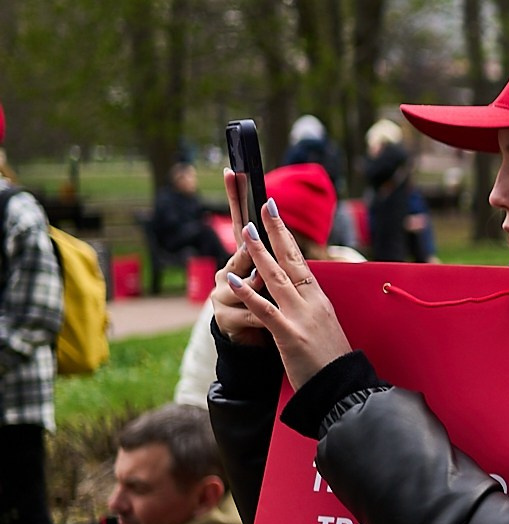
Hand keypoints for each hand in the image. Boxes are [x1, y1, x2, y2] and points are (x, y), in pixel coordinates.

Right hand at [210, 172, 271, 345]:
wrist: (255, 350)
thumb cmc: (270, 313)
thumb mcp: (274, 285)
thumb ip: (273, 262)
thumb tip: (272, 237)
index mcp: (240, 263)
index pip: (238, 226)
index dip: (236, 200)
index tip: (235, 173)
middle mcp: (225, 275)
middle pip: (240, 253)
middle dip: (250, 247)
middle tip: (252, 230)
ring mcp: (220, 297)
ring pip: (247, 285)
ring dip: (260, 292)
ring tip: (263, 297)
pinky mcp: (224, 320)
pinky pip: (249, 313)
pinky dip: (262, 319)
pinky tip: (264, 325)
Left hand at [220, 199, 353, 389]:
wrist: (343, 386)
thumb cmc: (331, 359)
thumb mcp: (324, 325)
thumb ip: (309, 307)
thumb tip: (298, 291)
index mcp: (319, 300)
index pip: (301, 261)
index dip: (286, 237)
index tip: (275, 216)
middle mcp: (312, 303)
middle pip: (292, 261)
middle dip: (276, 233)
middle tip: (263, 208)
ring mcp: (301, 318)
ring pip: (277, 278)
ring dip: (260, 254)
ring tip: (245, 232)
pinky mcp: (289, 335)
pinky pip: (265, 310)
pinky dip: (248, 293)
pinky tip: (233, 280)